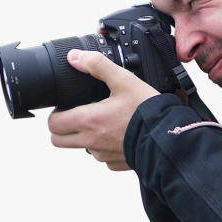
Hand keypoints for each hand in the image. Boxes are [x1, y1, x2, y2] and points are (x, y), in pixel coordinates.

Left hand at [47, 49, 158, 170]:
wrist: (168, 138)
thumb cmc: (147, 111)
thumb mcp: (124, 80)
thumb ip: (97, 65)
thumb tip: (74, 57)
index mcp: (88, 120)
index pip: (53, 123)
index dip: (56, 113)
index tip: (68, 107)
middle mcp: (91, 142)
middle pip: (58, 141)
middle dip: (63, 128)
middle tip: (78, 116)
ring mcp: (103, 155)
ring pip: (82, 148)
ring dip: (85, 138)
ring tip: (103, 124)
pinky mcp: (115, 164)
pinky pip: (102, 157)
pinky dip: (105, 148)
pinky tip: (118, 136)